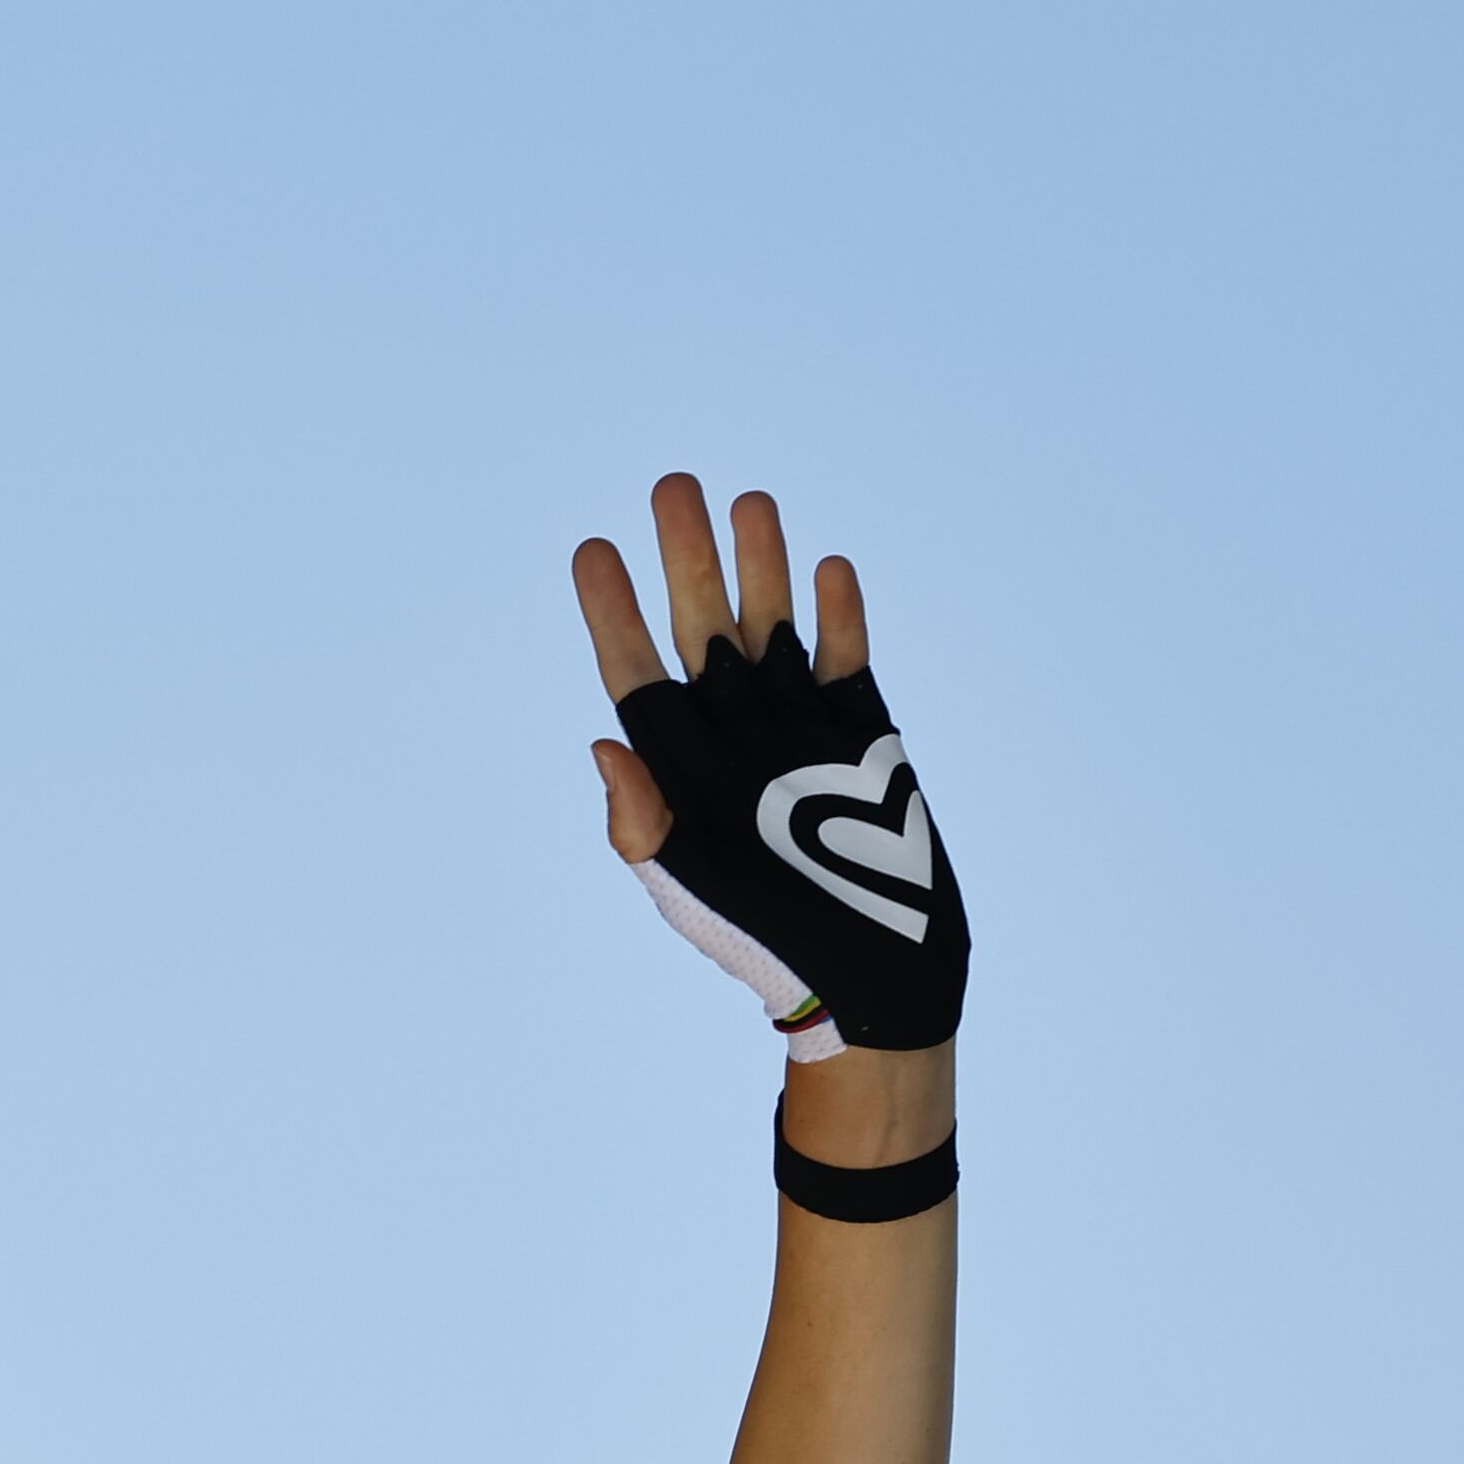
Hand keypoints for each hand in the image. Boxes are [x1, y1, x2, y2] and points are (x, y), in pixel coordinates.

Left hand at [572, 477, 967, 1059]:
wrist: (871, 977)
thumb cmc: (763, 941)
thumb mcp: (689, 887)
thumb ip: (644, 823)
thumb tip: (602, 748)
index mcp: (679, 770)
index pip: (634, 674)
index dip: (613, 613)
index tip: (593, 551)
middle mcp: (734, 739)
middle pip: (702, 630)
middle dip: (688, 560)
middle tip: (672, 486)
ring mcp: (799, 732)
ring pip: (772, 630)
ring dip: (760, 567)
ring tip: (748, 500)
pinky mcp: (864, 738)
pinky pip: (846, 662)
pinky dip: (838, 617)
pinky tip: (825, 566)